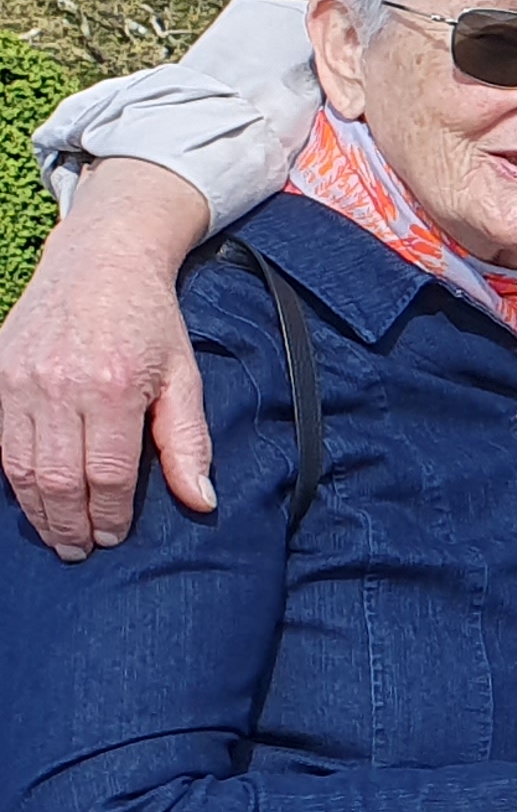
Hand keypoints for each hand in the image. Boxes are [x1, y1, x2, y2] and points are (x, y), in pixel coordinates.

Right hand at [0, 159, 216, 557]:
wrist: (101, 260)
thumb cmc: (151, 321)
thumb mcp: (185, 377)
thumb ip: (189, 442)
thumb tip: (201, 501)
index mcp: (113, 388)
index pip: (108, 474)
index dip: (111, 514)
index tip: (115, 537)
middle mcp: (59, 386)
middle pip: (59, 479)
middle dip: (69, 524)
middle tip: (80, 550)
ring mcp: (20, 380)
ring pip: (20, 467)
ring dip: (37, 510)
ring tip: (57, 535)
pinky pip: (0, 441)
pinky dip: (14, 477)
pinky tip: (32, 497)